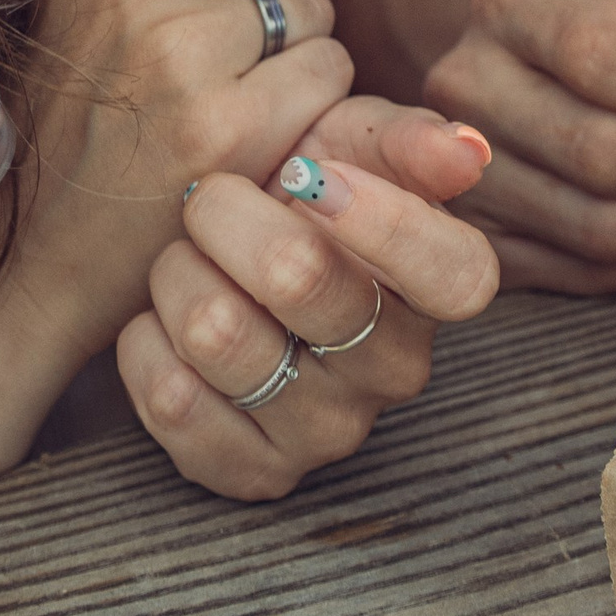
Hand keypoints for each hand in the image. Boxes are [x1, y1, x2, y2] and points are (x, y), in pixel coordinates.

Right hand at [0, 0, 353, 477]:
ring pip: (316, 2)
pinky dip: (311, 104)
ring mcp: (178, 48)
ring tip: (231, 90)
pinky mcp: (225, 125)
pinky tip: (253, 133)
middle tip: (228, 44)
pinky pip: (330, 70)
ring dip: (301, 47)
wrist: (46, 253)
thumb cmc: (89, 106)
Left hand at [117, 99, 499, 496]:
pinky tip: (161, 321)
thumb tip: (468, 149)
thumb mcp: (352, 144)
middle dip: (232, 218)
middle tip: (207, 195)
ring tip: (183, 259)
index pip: (456, 275)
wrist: (219, 255)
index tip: (310, 172)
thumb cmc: (299, 193)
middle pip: (307, 284)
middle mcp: (395, 369)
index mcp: (434, 287)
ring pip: (221, 336)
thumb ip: (407, 141)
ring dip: (178, 277)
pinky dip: (146, 344)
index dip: (387, 223)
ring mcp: (328, 430)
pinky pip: (174, 402)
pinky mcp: (255, 473)